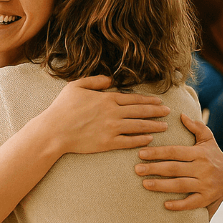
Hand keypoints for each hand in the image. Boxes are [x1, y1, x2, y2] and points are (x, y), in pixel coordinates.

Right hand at [45, 76, 169, 154]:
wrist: (54, 130)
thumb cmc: (63, 108)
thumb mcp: (76, 86)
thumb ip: (95, 80)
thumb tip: (110, 80)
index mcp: (107, 99)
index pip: (134, 99)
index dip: (148, 101)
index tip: (159, 102)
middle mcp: (113, 113)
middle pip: (140, 112)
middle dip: (156, 112)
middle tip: (168, 112)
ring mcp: (112, 129)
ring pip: (139, 126)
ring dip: (153, 126)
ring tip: (164, 126)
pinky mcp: (108, 143)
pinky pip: (129, 142)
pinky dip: (141, 140)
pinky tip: (149, 139)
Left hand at [137, 114, 222, 210]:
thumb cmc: (213, 155)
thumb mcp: (208, 139)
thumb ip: (196, 127)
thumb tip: (181, 114)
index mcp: (199, 153)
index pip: (175, 152)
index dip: (157, 152)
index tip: (141, 153)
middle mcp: (202, 168)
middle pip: (174, 168)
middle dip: (154, 168)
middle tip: (137, 169)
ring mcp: (205, 184)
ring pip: (180, 185)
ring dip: (161, 185)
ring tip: (144, 184)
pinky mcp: (207, 198)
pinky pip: (192, 203)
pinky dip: (179, 205)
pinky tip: (165, 205)